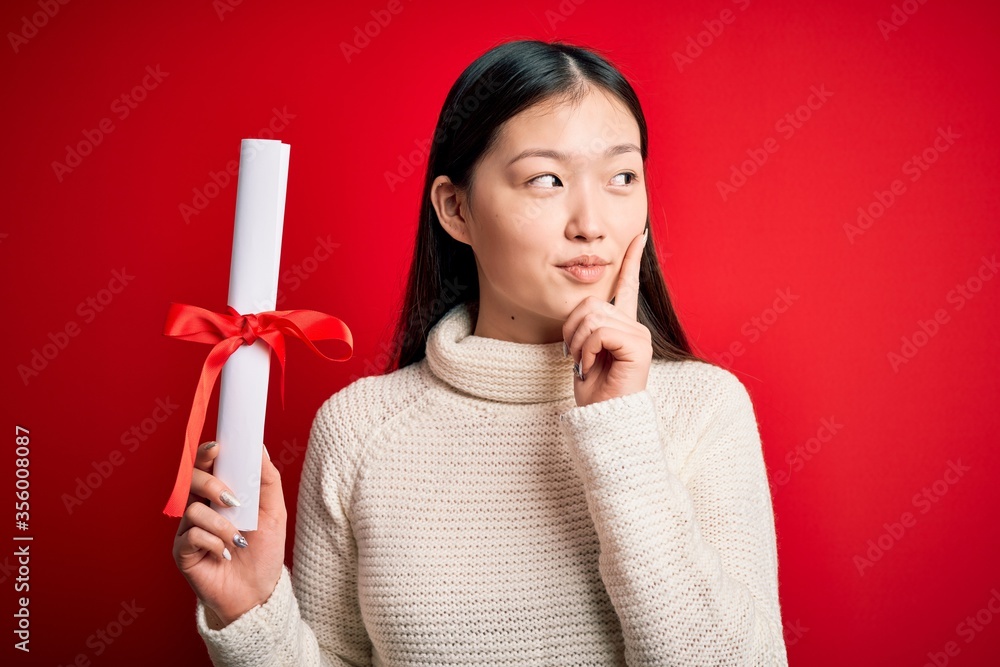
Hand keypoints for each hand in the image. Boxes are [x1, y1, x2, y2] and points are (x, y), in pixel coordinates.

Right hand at [172, 441, 286, 627]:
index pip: (207, 466)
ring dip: (221, 524)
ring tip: (238, 540)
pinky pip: (191, 535)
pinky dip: (213, 542)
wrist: (259, 591)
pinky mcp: (182, 552)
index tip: (218, 447)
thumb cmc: (264, 551)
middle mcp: (200, 508)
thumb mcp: (274, 512)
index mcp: (220, 495)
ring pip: (192, 509)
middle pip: (191, 480)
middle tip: (233, 501)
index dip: (207, 453)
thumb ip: (267, 480)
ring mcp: (189, 530)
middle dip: (212, 485)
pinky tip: (224, 553)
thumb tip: (259, 448)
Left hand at [563, 227, 652, 406]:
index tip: (639, 234)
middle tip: (576, 356)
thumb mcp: (582, 350)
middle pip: (591, 303)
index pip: (628, 285)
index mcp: (622, 326)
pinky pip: (599, 331)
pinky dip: (586, 349)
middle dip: (572, 329)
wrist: (602, 417)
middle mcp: (635, 327)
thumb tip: (583, 308)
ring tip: (585, 363)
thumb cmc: (593, 391)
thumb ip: (585, 325)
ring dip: (578, 342)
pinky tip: (592, 367)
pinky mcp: (638, 346)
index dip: (631, 259)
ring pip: (592, 316)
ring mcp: (639, 336)